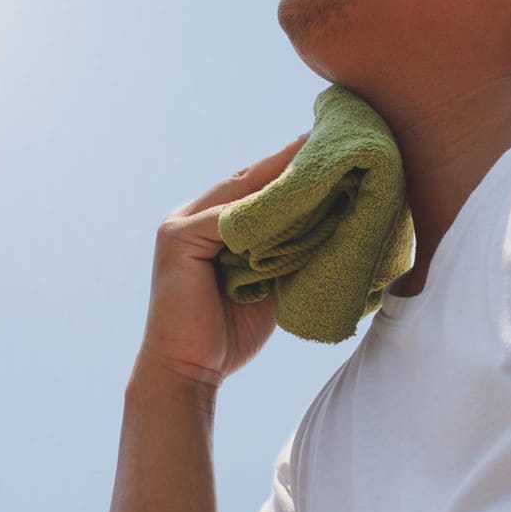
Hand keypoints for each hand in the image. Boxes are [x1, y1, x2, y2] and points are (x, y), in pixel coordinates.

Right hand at [136, 132, 310, 391]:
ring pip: (239, 192)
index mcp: (208, 226)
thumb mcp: (265, 284)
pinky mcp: (178, 240)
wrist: (188, 374)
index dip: (288, 170)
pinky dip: (260, 208)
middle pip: (247, 180)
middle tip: (328, 138)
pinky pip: (228, 218)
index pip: (253, 189)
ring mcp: (180, 226)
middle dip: (288, 161)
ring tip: (319, 156)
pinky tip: (294, 196)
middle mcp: (190, 218)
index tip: (327, 151)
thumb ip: (283, 252)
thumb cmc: (228, 335)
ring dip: (280, 175)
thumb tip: (332, 226)